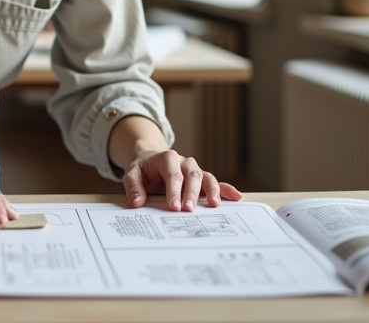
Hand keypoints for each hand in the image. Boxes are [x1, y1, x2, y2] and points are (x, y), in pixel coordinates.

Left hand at [123, 149, 241, 211]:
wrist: (150, 161)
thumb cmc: (143, 169)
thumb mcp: (132, 174)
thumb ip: (134, 187)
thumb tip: (137, 202)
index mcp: (167, 158)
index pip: (172, 174)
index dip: (174, 190)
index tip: (174, 206)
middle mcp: (184, 162)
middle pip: (192, 176)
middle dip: (192, 193)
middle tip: (189, 209)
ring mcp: (195, 170)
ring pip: (206, 178)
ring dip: (211, 191)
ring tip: (214, 205)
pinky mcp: (201, 179)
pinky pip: (215, 182)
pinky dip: (226, 189)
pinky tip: (237, 197)